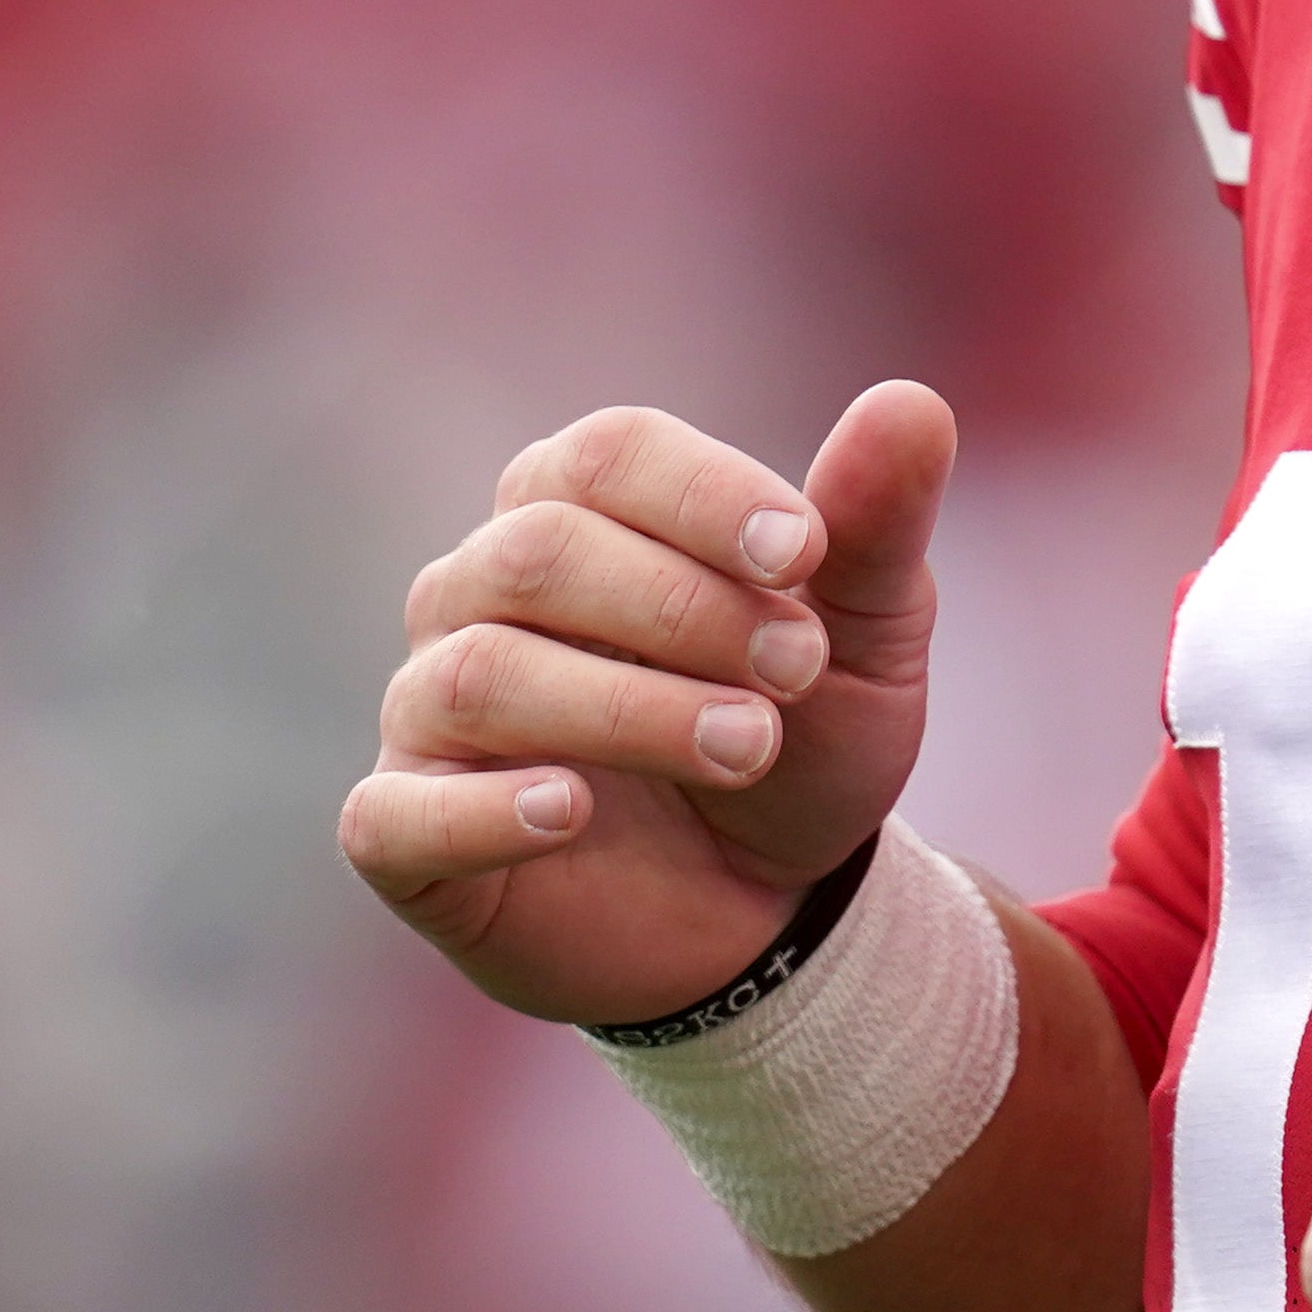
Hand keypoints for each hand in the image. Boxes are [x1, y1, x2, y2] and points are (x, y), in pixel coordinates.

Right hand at [339, 384, 955, 1028]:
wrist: (771, 909)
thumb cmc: (800, 739)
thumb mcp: (866, 640)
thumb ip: (874, 526)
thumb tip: (912, 402)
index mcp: (575, 510)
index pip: (607, 455)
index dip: (703, 494)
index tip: (803, 552)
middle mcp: (478, 592)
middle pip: (540, 552)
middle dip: (683, 608)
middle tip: (798, 672)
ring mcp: (427, 713)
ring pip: (484, 674)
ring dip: (627, 708)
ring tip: (746, 745)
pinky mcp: (403, 836)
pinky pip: (399, 814)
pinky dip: (485, 810)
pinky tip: (570, 812)